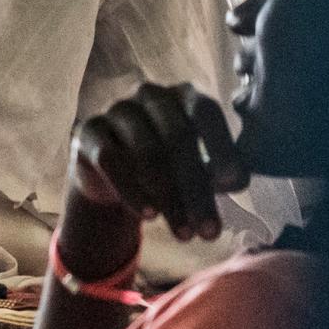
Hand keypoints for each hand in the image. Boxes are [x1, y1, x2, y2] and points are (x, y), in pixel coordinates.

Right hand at [68, 83, 247, 250]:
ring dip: (169, 198)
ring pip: (147, 152)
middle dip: (197, 190)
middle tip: (210, 232)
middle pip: (178, 137)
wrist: (113, 175)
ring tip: (184, 234)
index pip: (206, 112)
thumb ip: (220, 171)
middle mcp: (151, 94)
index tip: (234, 183)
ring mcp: (118, 109)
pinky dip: (133, 192)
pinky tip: (149, 216)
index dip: (221, 147)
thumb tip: (238, 180)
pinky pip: (111, 160)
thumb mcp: (199, 168)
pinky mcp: (90, 131)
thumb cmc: (169, 166)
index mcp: (184, 95)